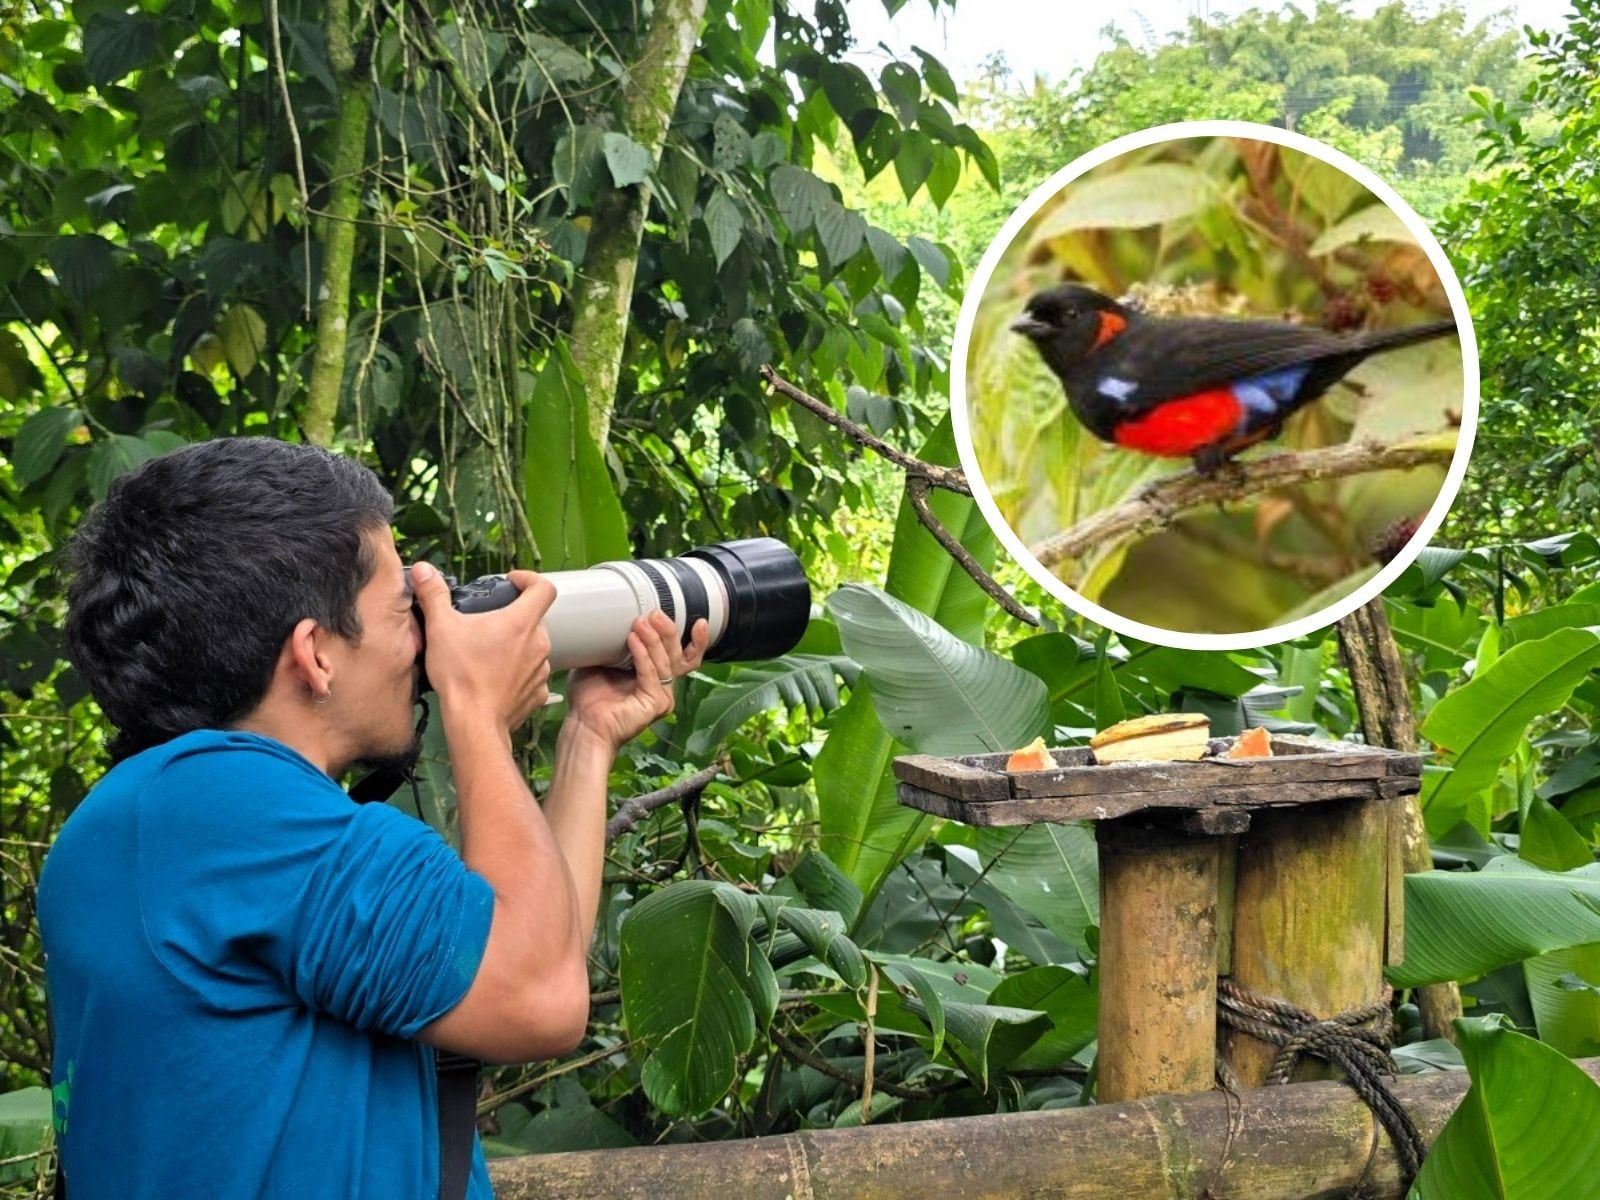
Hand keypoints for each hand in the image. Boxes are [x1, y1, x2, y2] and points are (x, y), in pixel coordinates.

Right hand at [410, 561, 556, 730]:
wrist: (473, 722)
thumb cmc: (461, 676)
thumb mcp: (441, 628)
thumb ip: (434, 595)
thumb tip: (424, 571)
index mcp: (521, 622)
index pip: (544, 587)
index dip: (530, 579)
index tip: (513, 582)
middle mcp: (539, 643)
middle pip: (535, 618)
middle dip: (514, 616)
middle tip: (488, 623)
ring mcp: (542, 669)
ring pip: (533, 647)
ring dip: (516, 645)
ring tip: (489, 652)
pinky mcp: (538, 692)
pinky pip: (532, 674)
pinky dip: (518, 672)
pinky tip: (496, 676)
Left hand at [563, 611, 708, 752]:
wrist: (583, 726)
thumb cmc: (590, 698)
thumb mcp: (604, 661)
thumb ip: (615, 644)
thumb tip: (615, 618)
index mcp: (656, 677)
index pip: (683, 656)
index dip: (695, 640)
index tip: (696, 621)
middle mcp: (663, 687)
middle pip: (676, 654)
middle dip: (668, 631)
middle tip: (655, 613)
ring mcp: (662, 697)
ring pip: (665, 662)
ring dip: (653, 639)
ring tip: (640, 622)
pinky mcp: (655, 704)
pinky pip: (651, 674)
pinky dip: (642, 655)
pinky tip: (632, 639)